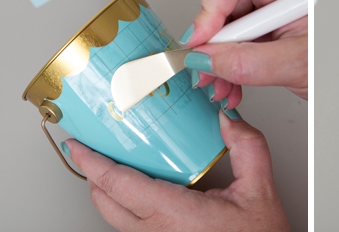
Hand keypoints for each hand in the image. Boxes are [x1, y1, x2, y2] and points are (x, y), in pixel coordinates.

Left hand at [64, 111, 289, 231]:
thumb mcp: (260, 188)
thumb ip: (246, 145)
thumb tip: (225, 118)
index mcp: (175, 216)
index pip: (119, 186)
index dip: (93, 164)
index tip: (78, 145)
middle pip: (106, 205)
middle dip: (92, 175)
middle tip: (88, 148)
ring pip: (116, 220)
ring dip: (107, 192)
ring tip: (108, 164)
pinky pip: (132, 228)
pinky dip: (125, 205)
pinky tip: (136, 189)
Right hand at [181, 0, 307, 106]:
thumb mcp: (297, 64)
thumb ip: (249, 62)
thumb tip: (206, 59)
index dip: (208, 11)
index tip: (198, 46)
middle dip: (212, 41)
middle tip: (206, 73)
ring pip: (229, 18)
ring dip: (219, 56)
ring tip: (221, 86)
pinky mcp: (274, 18)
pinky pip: (241, 30)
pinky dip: (232, 57)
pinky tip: (232, 81)